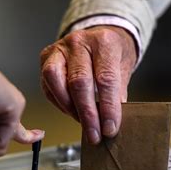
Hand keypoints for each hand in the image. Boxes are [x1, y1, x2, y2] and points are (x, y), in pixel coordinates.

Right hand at [40, 26, 136, 143]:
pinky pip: (48, 85)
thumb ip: (118, 93)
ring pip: (55, 81)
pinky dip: (60, 103)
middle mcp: (79, 42)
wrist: (101, 36)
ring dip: (69, 107)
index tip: (110, 128)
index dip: (108, 108)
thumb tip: (110, 123)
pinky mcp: (46, 57)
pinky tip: (71, 111)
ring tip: (82, 122)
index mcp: (104, 42)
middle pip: (79, 82)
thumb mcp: (124, 68)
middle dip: (87, 114)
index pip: (105, 79)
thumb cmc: (113, 53)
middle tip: (94, 134)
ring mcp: (59, 48)